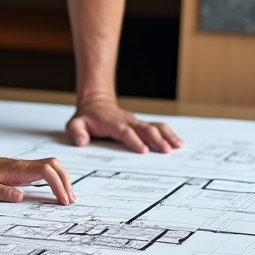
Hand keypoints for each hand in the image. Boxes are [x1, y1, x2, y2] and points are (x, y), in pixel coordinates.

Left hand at [0, 150, 74, 204]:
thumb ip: (2, 192)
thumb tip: (20, 197)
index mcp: (17, 169)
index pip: (46, 171)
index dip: (58, 184)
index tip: (63, 199)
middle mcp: (24, 165)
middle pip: (54, 166)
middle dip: (66, 181)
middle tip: (70, 200)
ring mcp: (24, 167)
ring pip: (51, 166)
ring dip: (62, 179)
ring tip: (67, 197)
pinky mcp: (22, 170)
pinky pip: (45, 170)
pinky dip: (55, 178)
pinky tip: (56, 189)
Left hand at [66, 98, 183, 153]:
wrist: (96, 103)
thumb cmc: (86, 118)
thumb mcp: (75, 124)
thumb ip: (76, 132)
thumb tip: (82, 142)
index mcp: (113, 123)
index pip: (124, 132)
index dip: (133, 140)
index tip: (143, 151)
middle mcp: (128, 122)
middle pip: (144, 129)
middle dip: (156, 140)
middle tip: (166, 151)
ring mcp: (136, 122)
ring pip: (154, 126)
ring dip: (167, 136)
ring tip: (178, 146)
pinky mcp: (141, 124)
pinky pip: (158, 127)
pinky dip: (169, 134)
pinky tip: (179, 143)